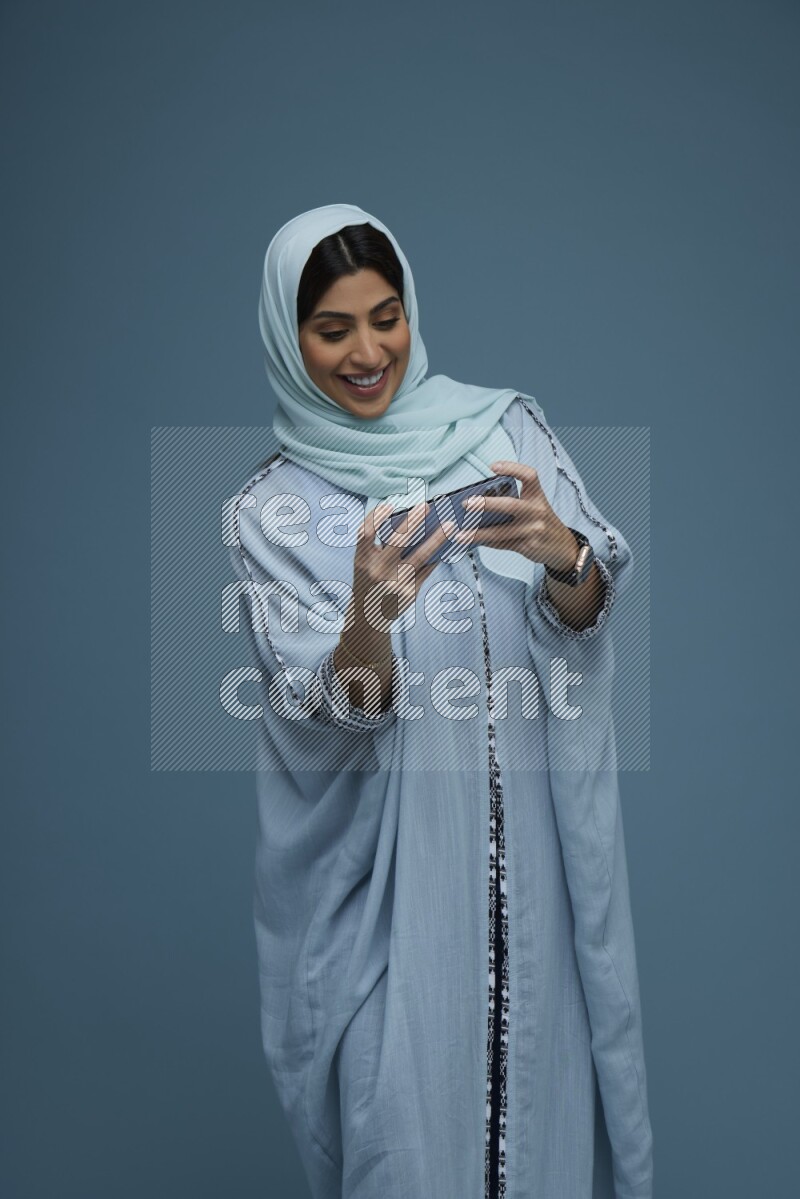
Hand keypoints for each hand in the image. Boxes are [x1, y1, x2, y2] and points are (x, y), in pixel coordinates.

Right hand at [348, 499, 456, 631]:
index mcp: (362, 560)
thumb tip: (409, 520)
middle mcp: (377, 571)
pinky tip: (448, 546)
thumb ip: (378, 545)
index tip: (390, 504)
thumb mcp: (365, 563)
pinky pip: (426, 570)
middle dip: (414, 521)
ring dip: (437, 539)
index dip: (376, 517)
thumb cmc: (368, 581)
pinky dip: (437, 557)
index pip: (365, 533)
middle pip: (397, 541)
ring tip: (450, 525)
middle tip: (427, 506)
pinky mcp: (409, 593)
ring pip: (420, 556)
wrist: (368, 617)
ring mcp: (395, 583)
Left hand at [453, 459, 577, 569]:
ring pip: (500, 531)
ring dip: (477, 533)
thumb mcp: (534, 506)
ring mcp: (532, 530)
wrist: (563, 547)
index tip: (493, 466)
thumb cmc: (541, 522)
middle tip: (466, 503)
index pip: (529, 476)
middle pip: (510, 505)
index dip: (512, 468)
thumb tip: (479, 502)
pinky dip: (485, 541)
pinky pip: (502, 543)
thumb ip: (513, 501)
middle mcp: (537, 511)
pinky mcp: (527, 546)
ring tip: (460, 534)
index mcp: (538, 496)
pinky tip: (472, 541)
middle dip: (486, 504)